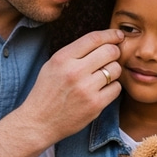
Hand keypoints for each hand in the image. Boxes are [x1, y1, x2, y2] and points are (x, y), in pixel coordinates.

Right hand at [20, 29, 122, 144]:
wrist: (39, 122)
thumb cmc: (47, 91)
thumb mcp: (53, 64)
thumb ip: (75, 52)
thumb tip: (104, 40)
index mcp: (63, 58)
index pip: (94, 38)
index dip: (111, 34)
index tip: (118, 35)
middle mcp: (74, 71)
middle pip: (110, 51)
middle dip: (114, 52)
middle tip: (111, 57)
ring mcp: (86, 89)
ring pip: (115, 69)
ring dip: (113, 71)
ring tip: (103, 76)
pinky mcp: (95, 105)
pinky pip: (116, 88)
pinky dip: (112, 87)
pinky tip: (102, 90)